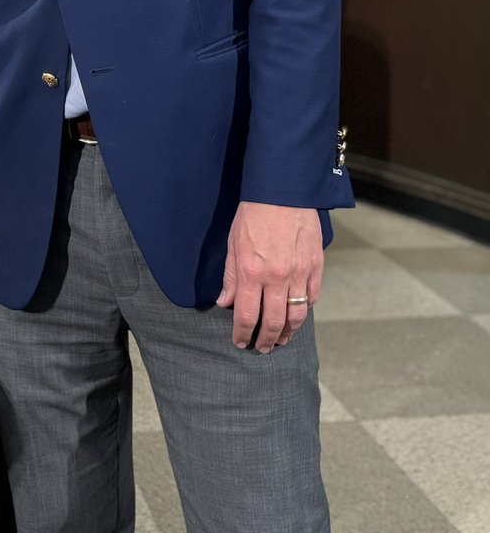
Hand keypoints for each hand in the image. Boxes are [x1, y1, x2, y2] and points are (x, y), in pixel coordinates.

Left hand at [216, 201, 322, 352]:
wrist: (282, 192)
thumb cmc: (252, 215)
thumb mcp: (233, 244)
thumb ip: (231, 276)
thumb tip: (225, 302)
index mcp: (251, 272)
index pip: (246, 315)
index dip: (242, 334)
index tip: (240, 342)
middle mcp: (277, 277)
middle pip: (274, 322)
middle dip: (266, 340)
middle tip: (262, 348)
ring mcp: (300, 273)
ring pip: (297, 316)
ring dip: (288, 333)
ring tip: (281, 340)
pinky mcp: (316, 267)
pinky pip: (313, 297)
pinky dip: (305, 310)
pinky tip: (297, 315)